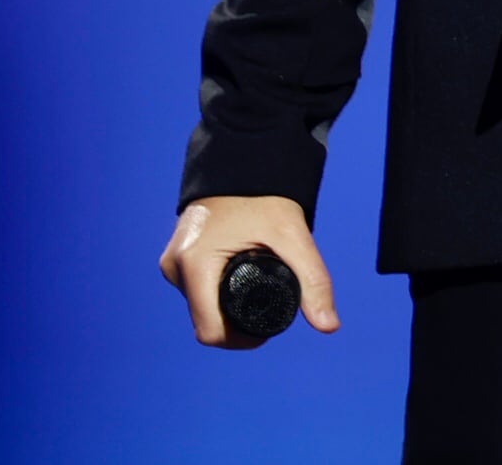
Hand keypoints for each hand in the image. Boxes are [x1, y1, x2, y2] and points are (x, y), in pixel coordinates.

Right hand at [160, 196, 338, 346]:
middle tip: (269, 306)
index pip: (210, 330)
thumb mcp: (292, 236)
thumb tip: (330, 326)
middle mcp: (175, 267)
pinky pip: (196, 288)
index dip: (239, 339)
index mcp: (194, 265)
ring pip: (200, 305)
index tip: (266, 332)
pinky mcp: (176, 256)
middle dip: (236, 323)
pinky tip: (239, 284)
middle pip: (206, 319)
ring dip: (226, 307)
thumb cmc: (265, 196)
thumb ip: (313, 280)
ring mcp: (172, 262)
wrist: (242, 161)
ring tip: (257, 290)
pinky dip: (217, 293)